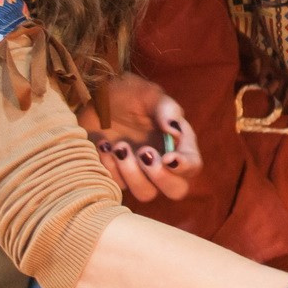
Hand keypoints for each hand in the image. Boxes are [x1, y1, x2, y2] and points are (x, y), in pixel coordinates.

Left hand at [86, 74, 200, 202]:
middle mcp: (163, 162)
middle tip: (144, 153)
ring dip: (132, 173)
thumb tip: (175, 131)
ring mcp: (140, 173)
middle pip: (176, 190)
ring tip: (119, 147)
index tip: (167, 158)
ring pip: (146, 193)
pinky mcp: (118, 177)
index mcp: (178, 143)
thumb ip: (166, 110)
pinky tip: (103, 145)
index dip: (184, 167)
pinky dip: (110, 168)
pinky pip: (117, 186)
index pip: (193, 165)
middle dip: (161, 177)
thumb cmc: (128, 94)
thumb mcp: (148, 95)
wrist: (95, 99)